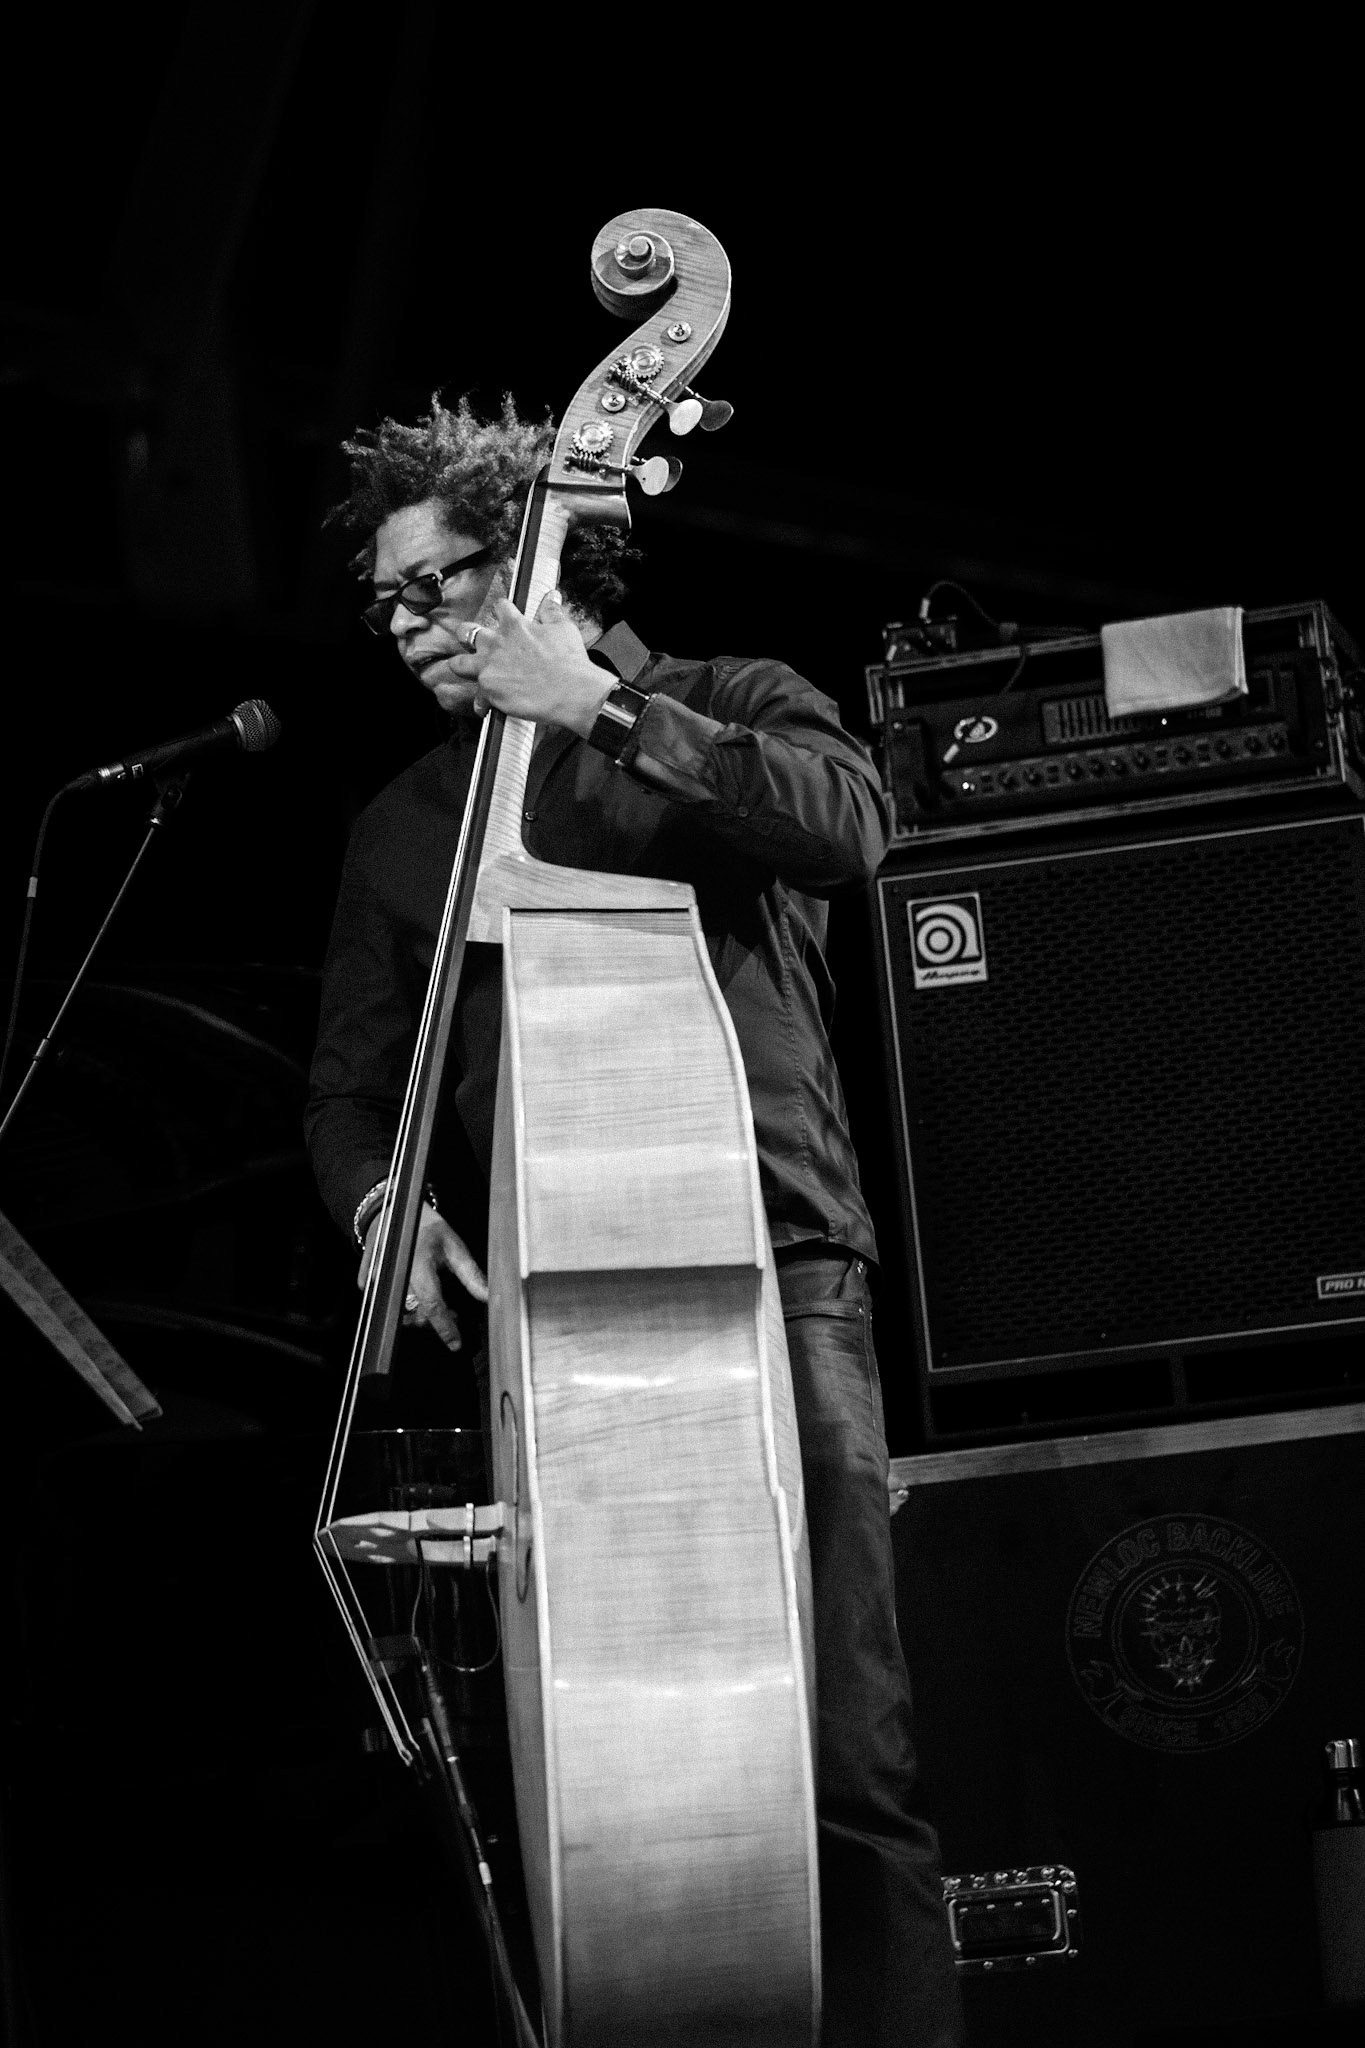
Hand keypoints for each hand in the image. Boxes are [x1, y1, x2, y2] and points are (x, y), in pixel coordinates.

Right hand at [359, 1204, 488, 1353]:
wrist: (393, 1209)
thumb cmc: (425, 1226)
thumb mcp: (454, 1245)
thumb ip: (470, 1273)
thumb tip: (488, 1296)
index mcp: (419, 1264)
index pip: (433, 1304)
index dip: (445, 1327)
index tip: (455, 1343)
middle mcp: (396, 1272)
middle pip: (415, 1312)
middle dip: (435, 1319)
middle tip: (452, 1312)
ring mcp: (379, 1276)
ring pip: (400, 1310)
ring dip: (419, 1313)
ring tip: (434, 1300)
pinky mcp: (369, 1278)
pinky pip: (385, 1302)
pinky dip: (402, 1304)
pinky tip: (414, 1293)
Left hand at [448, 589, 613, 736]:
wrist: (571, 691)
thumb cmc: (570, 661)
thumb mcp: (564, 629)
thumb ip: (552, 612)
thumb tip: (551, 597)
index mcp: (515, 625)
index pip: (500, 607)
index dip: (501, 610)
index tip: (504, 615)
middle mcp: (496, 644)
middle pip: (468, 632)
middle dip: (466, 634)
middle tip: (470, 639)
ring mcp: (489, 667)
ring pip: (459, 664)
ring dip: (461, 666)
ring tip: (465, 670)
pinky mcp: (489, 690)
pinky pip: (477, 698)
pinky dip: (482, 703)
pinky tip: (486, 708)